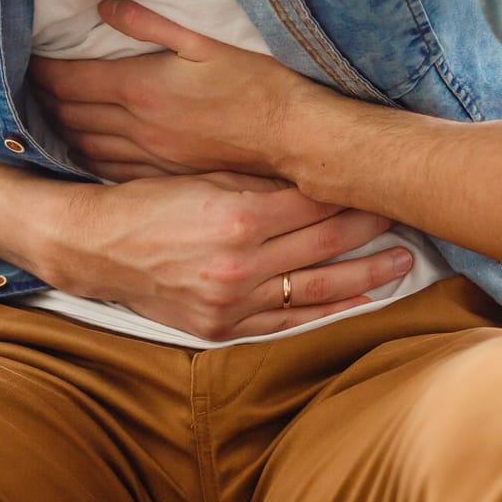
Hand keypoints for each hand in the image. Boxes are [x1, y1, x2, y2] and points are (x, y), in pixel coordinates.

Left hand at [28, 0, 316, 181]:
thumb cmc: (256, 83)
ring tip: (43, 117)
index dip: (41, 71)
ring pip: (83, 145)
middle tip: (25, 87)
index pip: (71, 80)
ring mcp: (148, 155)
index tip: (24, 61)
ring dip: (58, 130)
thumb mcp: (204, 41)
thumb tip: (104, 7)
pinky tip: (81, 150)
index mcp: (141, 88)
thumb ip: (149, 24)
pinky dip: (85, 158)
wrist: (292, 137)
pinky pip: (109, 170)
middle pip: (69, 114)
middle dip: (41, 100)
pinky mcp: (163, 175)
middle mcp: (137, 126)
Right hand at [47, 171, 413, 340]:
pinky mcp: (221, 326)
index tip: (380, 181)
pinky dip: (325, 314)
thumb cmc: (145, 203)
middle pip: (324, 242)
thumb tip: (310, 175)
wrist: (94, 248)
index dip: (352, 190)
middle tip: (407, 214)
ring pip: (315, 288)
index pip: (314, 202)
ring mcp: (233, 300)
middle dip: (370, 226)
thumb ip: (256, 181)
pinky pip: (286, 324)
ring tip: (402, 261)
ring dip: (365, 274)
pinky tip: (358, 303)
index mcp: (236, 216)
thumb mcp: (199, 177)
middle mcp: (240, 263)